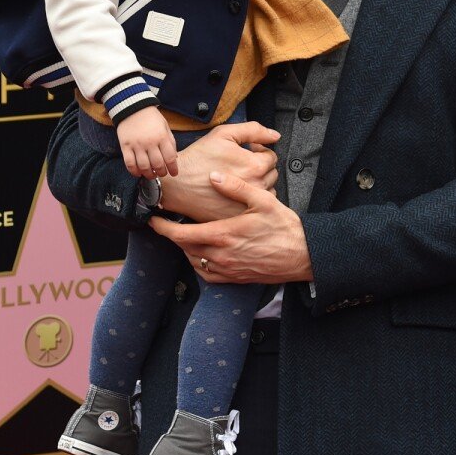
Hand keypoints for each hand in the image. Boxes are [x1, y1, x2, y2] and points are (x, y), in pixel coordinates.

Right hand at [116, 107, 177, 178]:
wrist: (132, 108)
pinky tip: (138, 173)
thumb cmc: (151, 118)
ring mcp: (137, 145)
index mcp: (162, 137)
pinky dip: (134, 171)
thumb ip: (170, 142)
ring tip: (151, 175)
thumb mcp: (165, 127)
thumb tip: (175, 158)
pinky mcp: (125, 146)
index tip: (174, 173)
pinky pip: (129, 163)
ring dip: (149, 174)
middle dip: (161, 172)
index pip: (170, 158)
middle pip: (157, 164)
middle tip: (162, 174)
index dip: (173, 168)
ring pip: (144, 166)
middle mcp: (150, 142)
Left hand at [150, 172, 312, 283]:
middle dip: (173, 236)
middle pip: (184, 248)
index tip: (154, 220)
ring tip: (186, 235)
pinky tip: (203, 253)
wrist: (302, 255)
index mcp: (223, 234)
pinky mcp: (234, 278)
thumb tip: (214, 176)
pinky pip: (207, 274)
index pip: (181, 234)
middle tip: (168, 224)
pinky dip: (199, 263)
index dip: (162, 228)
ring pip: (193, 261)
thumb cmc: (284, 227)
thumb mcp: (263, 200)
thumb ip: (236, 187)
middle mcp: (221, 255)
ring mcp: (227, 269)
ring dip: (186, 249)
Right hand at [159, 121, 280, 221]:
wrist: (177, 185)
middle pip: (272, 174)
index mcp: (254, 166)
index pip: (272, 157)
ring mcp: (247, 204)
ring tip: (239, 178)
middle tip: (241, 164)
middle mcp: (255, 187)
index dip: (259, 151)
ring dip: (258, 183)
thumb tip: (275, 135)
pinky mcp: (239, 215)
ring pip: (267, 191)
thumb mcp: (224, 134)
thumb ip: (253, 131)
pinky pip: (255, 206)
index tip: (248, 152)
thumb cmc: (198, 158)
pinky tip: (236, 191)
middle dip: (260, 167)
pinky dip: (250, 199)